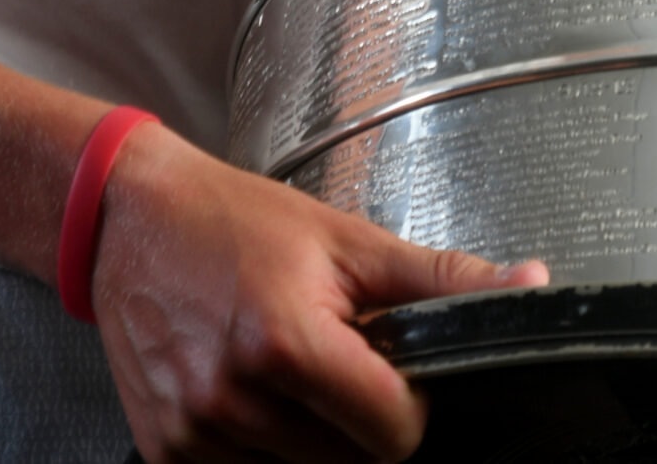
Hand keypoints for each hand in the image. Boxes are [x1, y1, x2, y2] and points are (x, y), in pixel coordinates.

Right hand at [91, 121, 545, 460]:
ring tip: (283, 365)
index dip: (405, 403)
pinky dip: (260, 446)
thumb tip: (530, 286)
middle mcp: (234, 397)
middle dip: (354, 416)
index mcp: (286, 340)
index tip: (387, 367)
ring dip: (308, 435)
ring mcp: (194, 434)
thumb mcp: (344, 237)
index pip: (393, 433)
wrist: (127, 216)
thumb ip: (440, 278)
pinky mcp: (165, 453)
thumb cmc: (233, 219)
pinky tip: (245, 387)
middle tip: (328, 354)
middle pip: (348, 461)